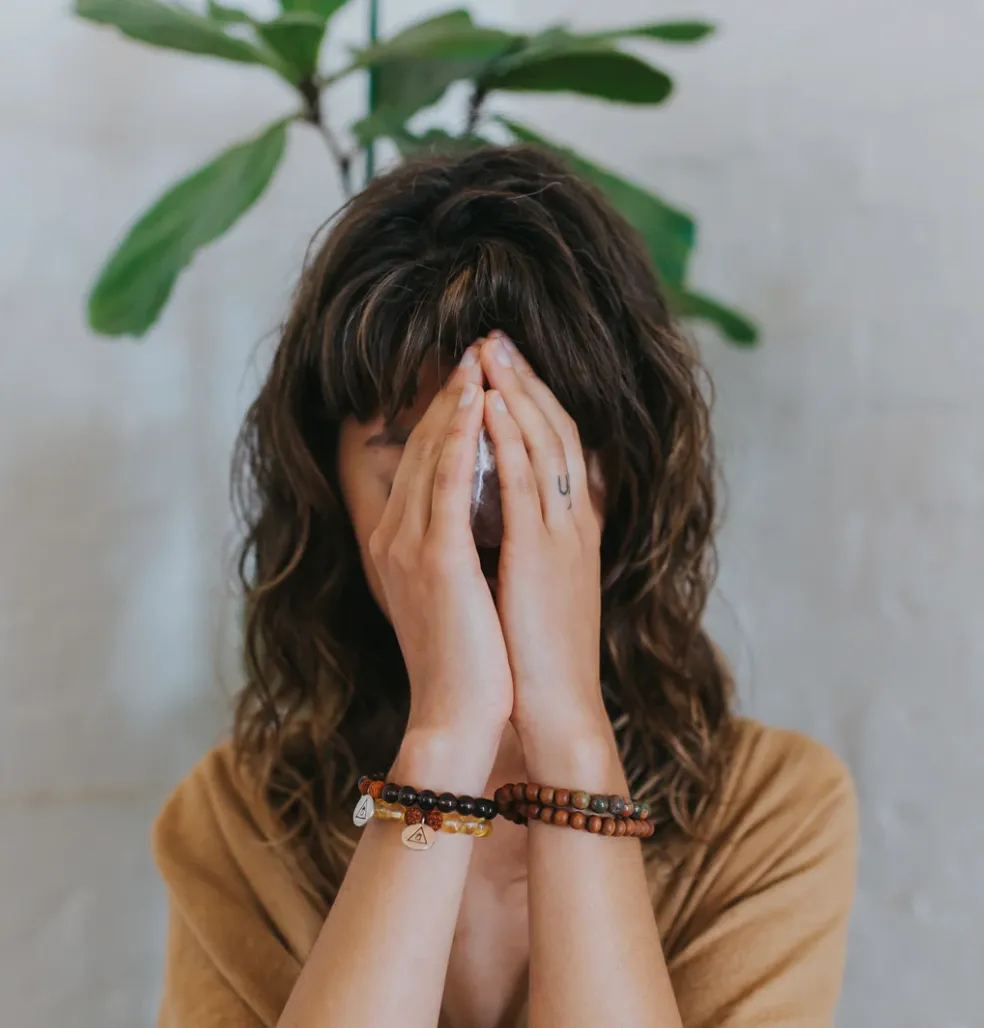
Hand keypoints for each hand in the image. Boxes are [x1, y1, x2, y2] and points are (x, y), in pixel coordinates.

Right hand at [369, 344, 513, 755]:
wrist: (457, 714)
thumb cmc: (466, 656)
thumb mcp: (449, 589)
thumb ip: (449, 544)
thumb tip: (476, 507)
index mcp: (397, 541)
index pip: (420, 461)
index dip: (442, 414)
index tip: (467, 374)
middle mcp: (393, 535)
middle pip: (422, 447)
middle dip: (449, 393)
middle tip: (475, 347)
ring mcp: (410, 545)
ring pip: (432, 456)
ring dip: (456, 401)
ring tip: (479, 356)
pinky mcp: (436, 559)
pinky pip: (448, 485)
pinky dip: (461, 440)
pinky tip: (476, 403)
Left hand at [479, 331, 611, 767]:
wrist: (555, 707)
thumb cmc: (540, 654)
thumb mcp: (542, 585)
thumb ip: (532, 541)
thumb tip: (505, 511)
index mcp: (576, 528)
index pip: (563, 445)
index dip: (539, 399)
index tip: (510, 365)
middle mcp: (576, 521)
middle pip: (557, 430)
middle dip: (526, 380)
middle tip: (496, 337)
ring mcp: (564, 534)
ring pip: (545, 444)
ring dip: (518, 391)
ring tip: (490, 350)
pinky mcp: (542, 554)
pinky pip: (526, 481)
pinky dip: (510, 437)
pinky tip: (491, 403)